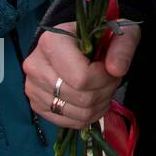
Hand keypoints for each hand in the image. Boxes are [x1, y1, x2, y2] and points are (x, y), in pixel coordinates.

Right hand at [23, 21, 139, 129]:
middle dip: (105, 91)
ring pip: (77, 112)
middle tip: (111, 79)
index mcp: (51, 42)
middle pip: (81, 97)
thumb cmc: (101, 37)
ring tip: (103, 87)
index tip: (112, 69)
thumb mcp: (120, 33)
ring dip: (99, 104)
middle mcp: (35, 66)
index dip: (105, 79)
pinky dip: (88, 116)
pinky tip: (94, 101)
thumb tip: (116, 70)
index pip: (82, 78)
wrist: (81, 43)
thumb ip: (122, 47)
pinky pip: (68, 122)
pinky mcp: (36, 104)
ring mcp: (33, 87)